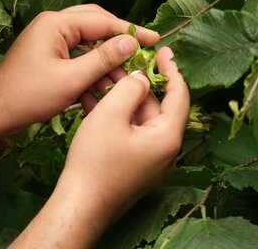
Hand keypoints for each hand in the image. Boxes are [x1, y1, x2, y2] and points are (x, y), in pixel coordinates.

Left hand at [0, 4, 159, 131]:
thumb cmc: (28, 96)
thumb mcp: (72, 79)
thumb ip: (103, 58)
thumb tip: (132, 42)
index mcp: (56, 23)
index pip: (103, 21)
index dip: (131, 31)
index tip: (155, 39)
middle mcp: (53, 24)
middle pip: (96, 24)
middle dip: (120, 40)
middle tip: (145, 51)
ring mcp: (49, 39)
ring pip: (88, 41)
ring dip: (106, 58)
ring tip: (126, 75)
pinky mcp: (48, 54)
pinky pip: (77, 55)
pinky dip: (92, 68)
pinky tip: (104, 84)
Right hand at [59, 47, 189, 226]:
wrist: (79, 206)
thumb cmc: (95, 163)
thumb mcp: (111, 115)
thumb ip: (130, 89)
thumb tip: (140, 80)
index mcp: (167, 137)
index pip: (179, 95)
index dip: (171, 69)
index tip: (164, 50)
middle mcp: (164, 150)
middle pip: (156, 106)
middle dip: (137, 81)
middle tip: (123, 59)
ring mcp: (148, 159)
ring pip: (137, 118)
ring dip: (121, 96)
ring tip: (102, 75)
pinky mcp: (131, 165)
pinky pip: (127, 132)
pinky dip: (114, 115)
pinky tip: (94, 98)